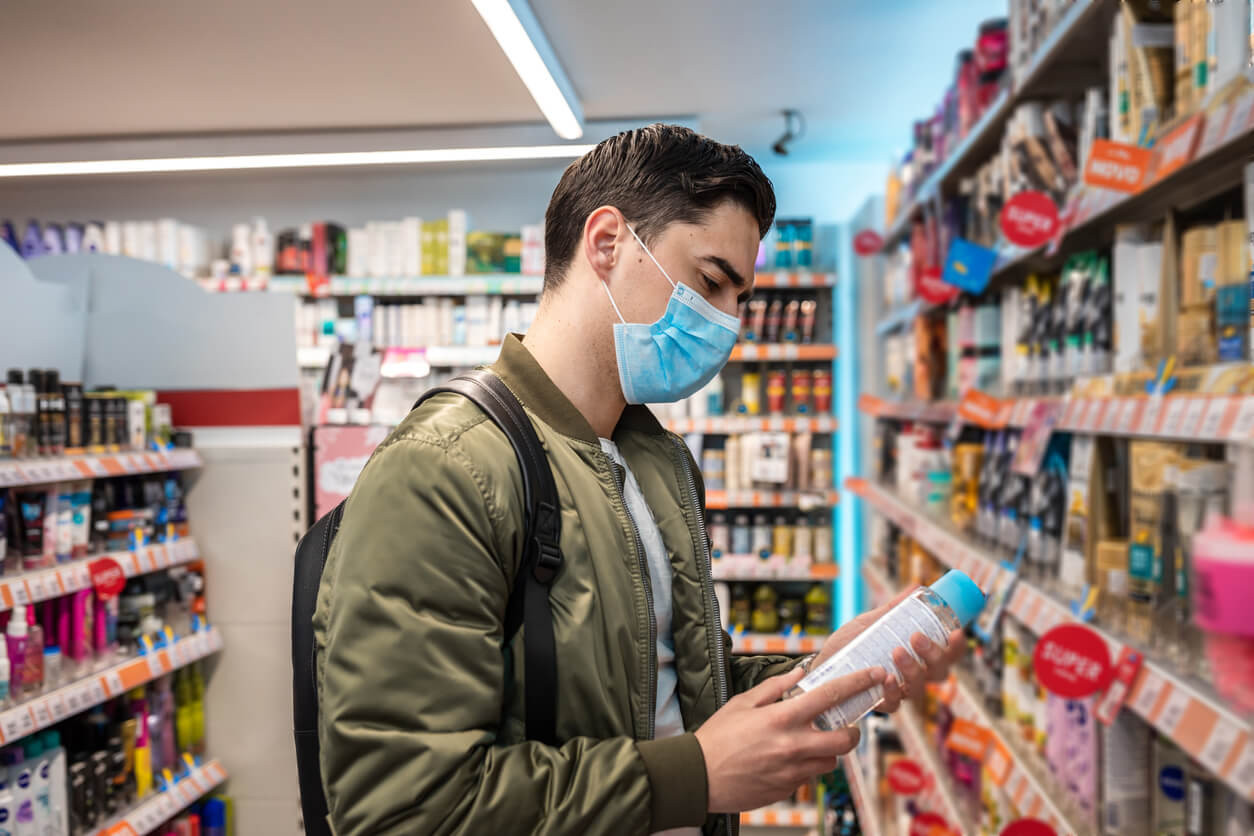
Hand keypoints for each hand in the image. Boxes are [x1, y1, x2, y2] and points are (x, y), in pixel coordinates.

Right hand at [695, 665, 886, 812]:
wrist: (698, 777)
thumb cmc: (716, 737)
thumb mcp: (742, 703)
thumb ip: (774, 687)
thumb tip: (799, 673)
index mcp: (782, 718)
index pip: (831, 696)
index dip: (858, 683)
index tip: (874, 675)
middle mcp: (792, 745)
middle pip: (845, 739)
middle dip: (852, 732)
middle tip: (844, 726)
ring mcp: (792, 771)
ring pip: (830, 761)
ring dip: (827, 751)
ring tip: (809, 743)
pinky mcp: (787, 789)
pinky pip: (808, 776)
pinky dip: (804, 766)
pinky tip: (784, 760)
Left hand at [810, 587, 964, 712]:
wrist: (822, 661)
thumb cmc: (851, 643)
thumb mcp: (871, 622)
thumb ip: (892, 609)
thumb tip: (915, 587)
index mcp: (918, 656)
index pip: (947, 654)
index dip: (957, 646)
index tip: (956, 632)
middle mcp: (913, 675)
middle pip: (939, 672)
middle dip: (934, 655)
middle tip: (917, 637)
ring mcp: (898, 691)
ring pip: (918, 688)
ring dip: (913, 670)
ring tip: (897, 651)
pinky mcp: (879, 702)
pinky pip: (893, 704)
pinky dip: (892, 691)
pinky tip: (886, 677)